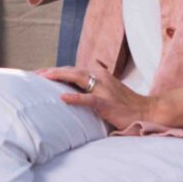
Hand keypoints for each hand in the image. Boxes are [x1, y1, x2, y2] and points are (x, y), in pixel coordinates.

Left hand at [39, 65, 182, 131]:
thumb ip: (96, 83)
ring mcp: (103, 90)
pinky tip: (62, 98)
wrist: (147, 111)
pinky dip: (74, 97)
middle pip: (72, 71)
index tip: (39, 73)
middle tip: (34, 74)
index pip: (73, 70)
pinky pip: (88, 99)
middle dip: (52, 71)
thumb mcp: (109, 89)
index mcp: (100, 75)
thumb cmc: (126, 103)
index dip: (56, 71)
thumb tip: (85, 77)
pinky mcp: (106, 103)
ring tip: (43, 77)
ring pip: (77, 78)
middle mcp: (100, 78)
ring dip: (59, 76)